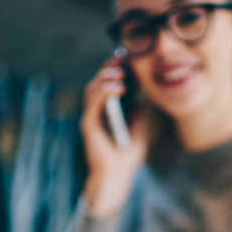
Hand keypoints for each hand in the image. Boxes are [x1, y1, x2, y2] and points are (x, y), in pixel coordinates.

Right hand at [81, 56, 148, 217]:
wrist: (120, 173)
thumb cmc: (129, 152)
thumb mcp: (140, 123)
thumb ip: (139, 106)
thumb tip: (142, 88)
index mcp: (107, 109)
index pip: (108, 83)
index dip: (115, 69)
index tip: (127, 57)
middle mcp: (96, 111)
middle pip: (98, 82)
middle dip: (110, 68)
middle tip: (122, 59)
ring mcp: (91, 117)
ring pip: (93, 89)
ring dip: (107, 78)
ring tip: (122, 74)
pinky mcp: (88, 125)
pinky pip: (93, 103)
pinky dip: (105, 93)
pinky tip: (119, 88)